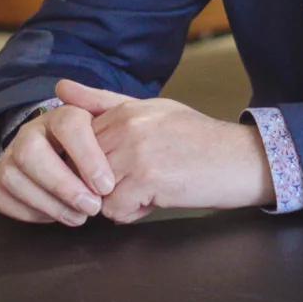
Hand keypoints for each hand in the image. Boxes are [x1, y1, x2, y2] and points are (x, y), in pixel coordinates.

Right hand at [0, 92, 115, 226]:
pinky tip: (56, 215)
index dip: (86, 157)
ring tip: (80, 216)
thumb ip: (104, 104)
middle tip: (92, 207)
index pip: (67, 125)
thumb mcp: (115, 125)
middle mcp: (29, 132)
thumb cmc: (104, 144)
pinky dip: (29, 212)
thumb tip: (63, 85)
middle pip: (32, 153)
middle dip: (63, 184)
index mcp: (61, 115)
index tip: (106, 185)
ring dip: (49, 203)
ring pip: (14, 178)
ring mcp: (10, 157)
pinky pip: (1, 198)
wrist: (79, 159)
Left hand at [56, 80, 273, 223]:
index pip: (81, 146)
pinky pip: (114, 210)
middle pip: (85, 171)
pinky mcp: (147, 178)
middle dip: (106, 184)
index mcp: (126, 111)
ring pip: (95, 193)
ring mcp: (136, 152)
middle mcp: (127, 127)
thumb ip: (103, 101)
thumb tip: (60, 88)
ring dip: (120, 199)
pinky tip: (157, 199)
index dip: (99, 164)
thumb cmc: (200, 139)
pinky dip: (133, 213)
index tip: (126, 165)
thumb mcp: (153, 111)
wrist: (243, 159)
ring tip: (151, 188)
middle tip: (143, 178)